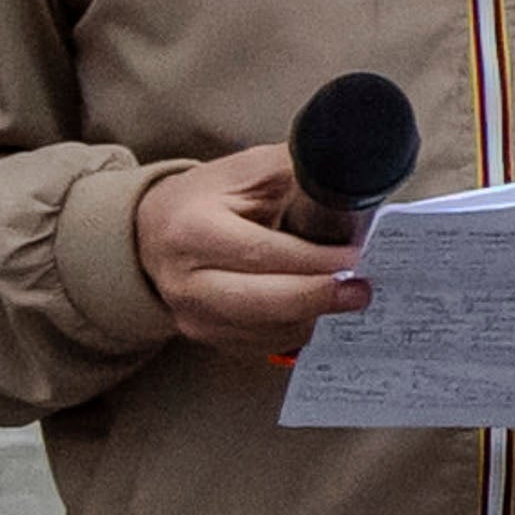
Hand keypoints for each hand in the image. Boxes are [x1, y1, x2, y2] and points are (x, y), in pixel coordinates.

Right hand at [135, 144, 364, 354]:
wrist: (154, 231)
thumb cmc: (207, 198)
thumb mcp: (247, 171)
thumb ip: (298, 175)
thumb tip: (354, 185)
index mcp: (192, 231)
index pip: (260, 253)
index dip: (312, 259)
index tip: (353, 256)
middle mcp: (185, 281)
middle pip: (261, 302)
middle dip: (317, 297)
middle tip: (360, 290)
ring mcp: (193, 315)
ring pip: (266, 330)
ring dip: (313, 316)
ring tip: (346, 296)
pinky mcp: (207, 336)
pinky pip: (262, 343)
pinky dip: (297, 328)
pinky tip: (318, 308)